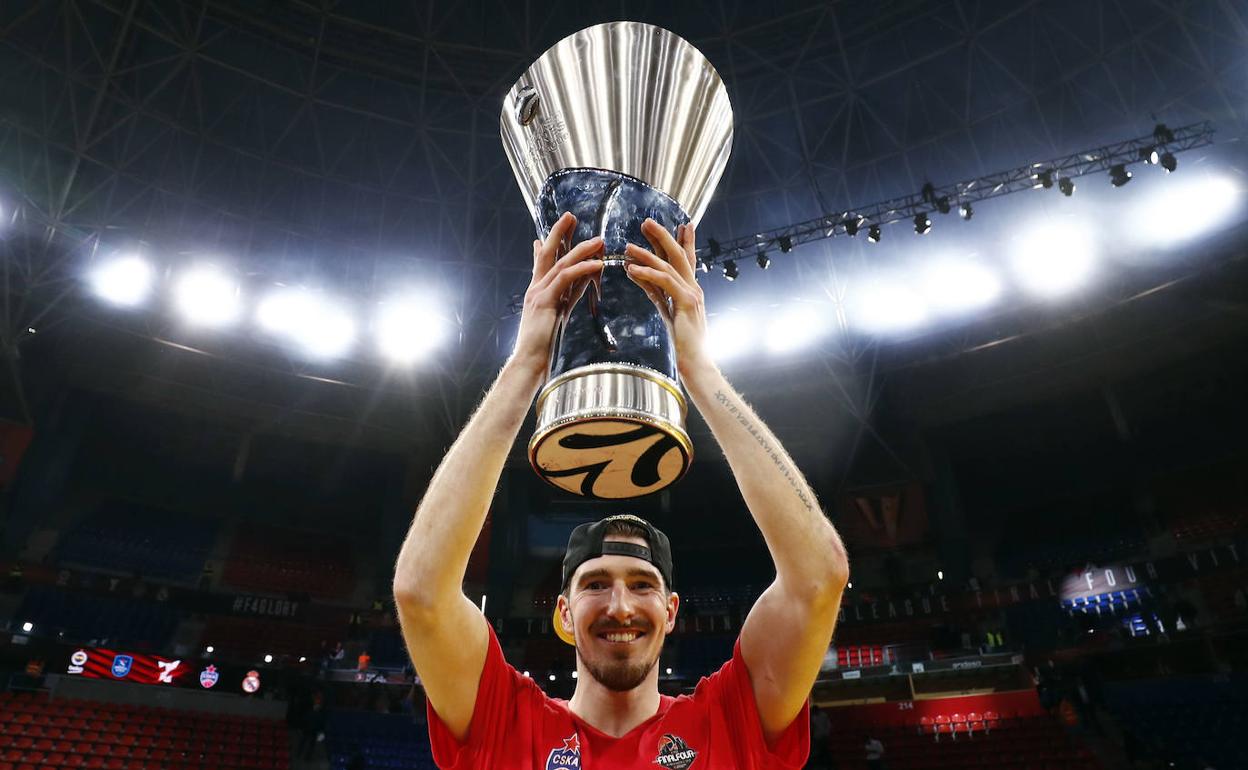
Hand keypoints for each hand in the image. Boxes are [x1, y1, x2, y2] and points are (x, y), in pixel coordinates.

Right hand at [512, 212, 604, 374]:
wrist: (529, 361)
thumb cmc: (543, 343)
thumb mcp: (559, 313)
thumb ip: (570, 293)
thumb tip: (583, 279)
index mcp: (538, 291)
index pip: (545, 261)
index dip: (553, 242)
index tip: (563, 227)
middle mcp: (535, 288)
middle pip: (547, 254)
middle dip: (560, 233)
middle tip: (570, 216)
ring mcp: (538, 293)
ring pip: (559, 263)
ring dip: (580, 249)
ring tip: (598, 240)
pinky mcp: (544, 301)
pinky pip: (565, 279)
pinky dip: (582, 269)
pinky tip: (597, 264)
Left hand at [625, 218, 710, 372]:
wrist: (695, 362)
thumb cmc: (683, 341)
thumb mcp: (665, 309)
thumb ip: (654, 289)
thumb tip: (636, 273)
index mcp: (691, 289)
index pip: (686, 259)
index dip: (682, 241)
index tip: (680, 224)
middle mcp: (694, 288)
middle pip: (679, 255)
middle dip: (663, 236)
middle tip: (646, 222)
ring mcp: (692, 294)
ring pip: (670, 265)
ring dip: (648, 254)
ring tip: (629, 246)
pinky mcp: (686, 303)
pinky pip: (665, 282)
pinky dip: (648, 273)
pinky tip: (632, 269)